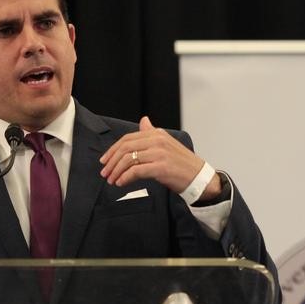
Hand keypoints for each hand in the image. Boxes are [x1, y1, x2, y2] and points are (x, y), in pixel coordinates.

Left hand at [100, 116, 220, 199]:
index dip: (113, 150)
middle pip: (125, 148)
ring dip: (116, 171)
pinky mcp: (161, 167)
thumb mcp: (167, 144)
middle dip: (111, 161)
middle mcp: (158, 140)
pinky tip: (121, 183)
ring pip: (129, 160)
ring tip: (112, 180)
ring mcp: (160, 153)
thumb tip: (143, 121)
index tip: (105, 160)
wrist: (199, 177)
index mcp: (157, 134)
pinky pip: (136, 171)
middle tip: (105, 172)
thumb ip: (152, 133)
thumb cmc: (182, 164)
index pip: (128, 138)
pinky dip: (125, 177)